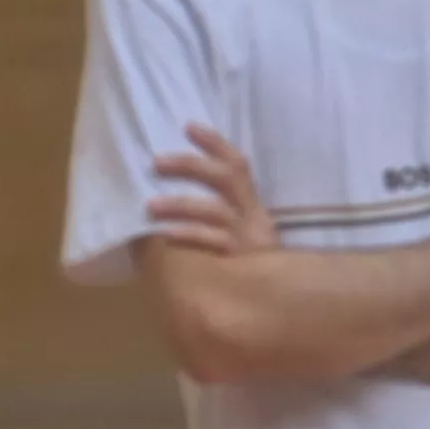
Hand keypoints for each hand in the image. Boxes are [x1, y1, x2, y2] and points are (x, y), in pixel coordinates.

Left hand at [148, 125, 277, 255]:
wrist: (280, 302)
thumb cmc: (243, 266)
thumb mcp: (232, 236)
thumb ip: (208, 215)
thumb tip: (161, 197)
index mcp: (251, 206)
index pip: (237, 166)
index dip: (216, 144)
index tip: (189, 126)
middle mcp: (253, 217)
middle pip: (226, 179)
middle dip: (191, 165)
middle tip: (156, 162)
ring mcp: (248, 238)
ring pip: (215, 210)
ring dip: (180, 205)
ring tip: (149, 206)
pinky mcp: (241, 261)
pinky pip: (212, 243)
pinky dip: (188, 235)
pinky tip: (164, 235)